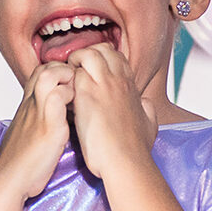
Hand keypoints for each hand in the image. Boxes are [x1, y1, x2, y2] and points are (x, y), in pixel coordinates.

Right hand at [0, 61, 73, 199]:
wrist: (10, 179)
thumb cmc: (22, 161)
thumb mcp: (29, 132)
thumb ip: (41, 119)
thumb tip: (58, 115)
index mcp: (27, 105)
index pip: (41, 72)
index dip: (59, 72)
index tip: (72, 87)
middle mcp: (31, 103)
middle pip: (45, 67)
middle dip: (66, 71)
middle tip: (77, 91)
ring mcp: (39, 112)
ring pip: (50, 74)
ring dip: (68, 78)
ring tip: (77, 97)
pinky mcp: (48, 125)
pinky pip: (59, 96)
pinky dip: (72, 97)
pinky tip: (78, 112)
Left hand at [66, 44, 155, 181]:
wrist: (125, 161)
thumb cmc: (135, 149)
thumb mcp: (150, 125)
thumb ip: (147, 110)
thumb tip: (144, 103)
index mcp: (131, 87)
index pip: (117, 59)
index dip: (102, 61)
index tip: (89, 74)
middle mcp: (119, 81)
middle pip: (104, 50)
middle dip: (87, 55)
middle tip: (74, 74)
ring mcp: (105, 84)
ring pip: (91, 52)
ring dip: (76, 61)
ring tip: (67, 78)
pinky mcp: (88, 93)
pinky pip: (75, 68)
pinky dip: (66, 74)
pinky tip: (61, 90)